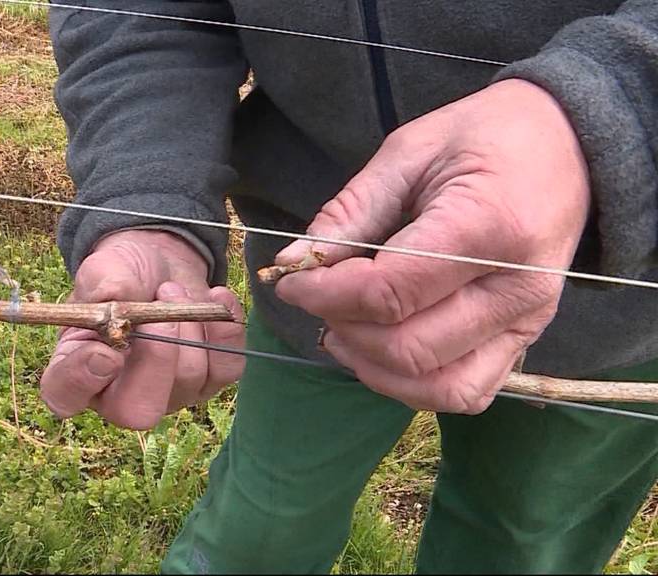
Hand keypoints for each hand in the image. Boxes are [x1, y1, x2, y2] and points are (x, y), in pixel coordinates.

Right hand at [40, 230, 245, 428]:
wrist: (160, 266)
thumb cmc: (122, 273)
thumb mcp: (103, 268)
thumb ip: (102, 284)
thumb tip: (116, 300)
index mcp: (74, 368)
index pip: (65, 396)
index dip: (82, 380)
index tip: (103, 350)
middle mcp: (118, 394)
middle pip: (139, 411)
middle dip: (157, 359)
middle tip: (159, 312)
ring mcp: (167, 395)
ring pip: (189, 380)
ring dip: (187, 325)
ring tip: (171, 290)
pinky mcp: (207, 381)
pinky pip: (227, 369)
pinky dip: (225, 330)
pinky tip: (214, 297)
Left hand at [275, 79, 590, 413]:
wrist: (565, 144)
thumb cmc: (483, 138)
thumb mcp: (407, 153)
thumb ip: (349, 213)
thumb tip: (291, 264)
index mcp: (489, 227)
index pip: (390, 292)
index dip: (326, 294)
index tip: (291, 281)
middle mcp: (517, 288)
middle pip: (407, 346)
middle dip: (343, 327)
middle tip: (316, 297)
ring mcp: (528, 322)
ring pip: (435, 385)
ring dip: (371, 366)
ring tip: (342, 328)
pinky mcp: (525, 341)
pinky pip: (465, 392)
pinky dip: (412, 385)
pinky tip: (380, 351)